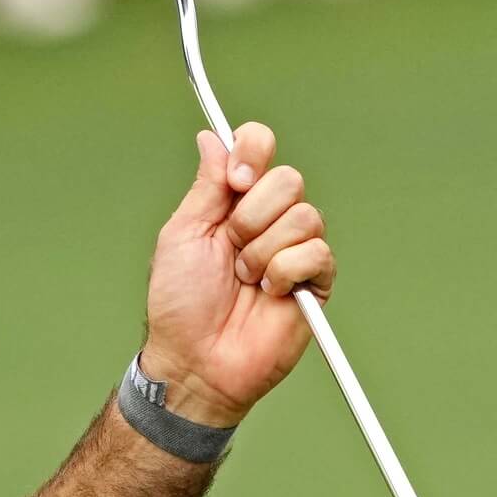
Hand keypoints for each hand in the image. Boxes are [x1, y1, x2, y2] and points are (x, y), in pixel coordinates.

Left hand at [138, 121, 334, 429]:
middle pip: (288, 178)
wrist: (196, 359)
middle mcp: (269, 220)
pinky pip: (316, 252)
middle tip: (231, 248)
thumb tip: (212, 137)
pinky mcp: (314, 281)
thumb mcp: (183, 233)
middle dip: (252, 216)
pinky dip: (284, 272)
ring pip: (305, 215)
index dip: (252, 153)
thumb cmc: (180, 305)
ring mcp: (294, 250)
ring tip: (245, 279)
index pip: (260, 147)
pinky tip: (268, 293)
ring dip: (264, 251)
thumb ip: (206, 185)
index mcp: (234, 202)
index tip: (235, 182)